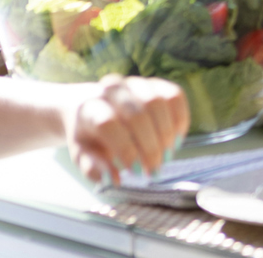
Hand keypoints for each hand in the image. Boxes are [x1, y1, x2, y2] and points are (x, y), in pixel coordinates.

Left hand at [61, 75, 190, 184]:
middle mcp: (112, 89)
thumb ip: (93, 168)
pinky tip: (176, 139)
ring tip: (167, 155)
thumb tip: (113, 178)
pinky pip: (175, 95)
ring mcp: (136, 83)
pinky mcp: (156, 83)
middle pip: (137, 115)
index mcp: (89, 108)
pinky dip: (180, 119)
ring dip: (167, 133)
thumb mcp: (82, 155)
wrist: (92, 105)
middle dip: (150, 146)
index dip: (125, 149)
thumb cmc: (90, 135)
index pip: (109, 124)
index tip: (136, 171)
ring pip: (158, 102)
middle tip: (155, 169)